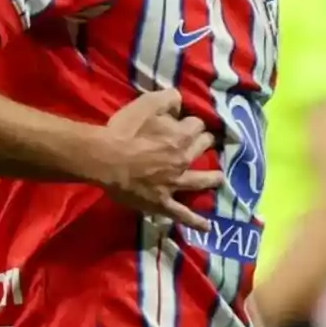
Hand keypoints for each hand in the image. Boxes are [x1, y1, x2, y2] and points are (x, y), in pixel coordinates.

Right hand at [95, 88, 223, 230]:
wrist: (106, 159)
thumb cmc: (124, 130)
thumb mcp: (147, 103)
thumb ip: (168, 99)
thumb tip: (180, 103)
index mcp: (181, 135)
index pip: (197, 125)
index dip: (191, 122)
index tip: (186, 122)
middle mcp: (184, 159)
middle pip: (202, 148)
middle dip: (204, 144)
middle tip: (203, 144)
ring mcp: (175, 183)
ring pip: (201, 180)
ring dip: (212, 177)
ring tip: (219, 178)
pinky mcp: (163, 202)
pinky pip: (182, 214)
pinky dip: (195, 221)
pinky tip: (207, 227)